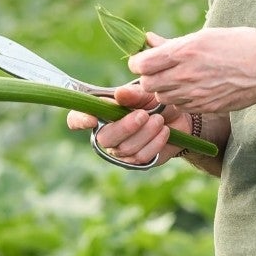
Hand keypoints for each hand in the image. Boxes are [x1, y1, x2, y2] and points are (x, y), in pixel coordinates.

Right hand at [65, 67, 187, 167]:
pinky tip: (164, 131)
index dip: (79, 120)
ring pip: (126, 149)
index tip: (92, 119)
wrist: (178, 118)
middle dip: (125, 127)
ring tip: (159, 120)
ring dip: (146, 133)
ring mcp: (120, 151)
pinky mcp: (136, 161)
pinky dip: (155, 142)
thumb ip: (133, 94)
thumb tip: (120, 94)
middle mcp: (106, 134)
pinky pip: (141, 157)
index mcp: (101, 113)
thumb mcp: (146, 94)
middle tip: (144, 114)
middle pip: (104, 138)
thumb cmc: (155, 102)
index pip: (77, 119)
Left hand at [129, 27, 255, 113]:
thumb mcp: (206, 36)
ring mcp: (196, 94)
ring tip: (178, 79)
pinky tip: (193, 89)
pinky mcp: (206, 107)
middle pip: (147, 84)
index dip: (139, 62)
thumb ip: (173, 43)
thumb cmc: (241, 43)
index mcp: (185, 51)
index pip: (142, 64)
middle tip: (160, 70)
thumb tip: (148, 39)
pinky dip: (180, 99)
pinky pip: (181, 106)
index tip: (145, 59)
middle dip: (149, 77)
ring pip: (162, 98)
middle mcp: (186, 74)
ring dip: (164, 89)